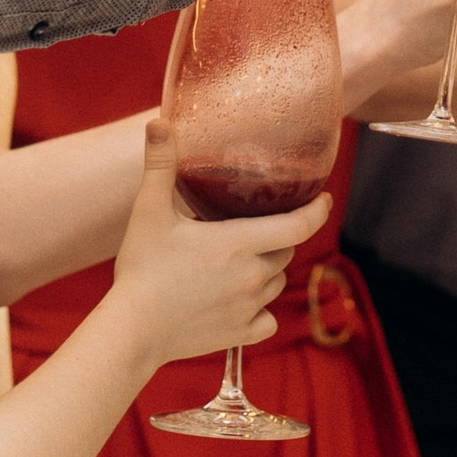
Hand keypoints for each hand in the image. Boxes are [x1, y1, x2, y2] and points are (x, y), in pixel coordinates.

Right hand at [106, 118, 326, 372]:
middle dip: (276, 239)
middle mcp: (253, 276)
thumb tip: (159, 121)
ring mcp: (248, 308)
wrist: (131, 331)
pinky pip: (267, 320)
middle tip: (252, 230)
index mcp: (239, 242)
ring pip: (276, 283)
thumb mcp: (148, 212)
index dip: (318, 210)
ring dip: (267, 271)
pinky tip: (239, 302)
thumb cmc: (141, 270)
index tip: (325, 198)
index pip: (299, 225)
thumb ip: (159, 166)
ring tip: (239, 264)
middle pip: (286, 251)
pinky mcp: (240, 335)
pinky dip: (260, 311)